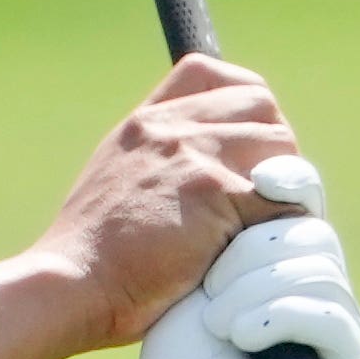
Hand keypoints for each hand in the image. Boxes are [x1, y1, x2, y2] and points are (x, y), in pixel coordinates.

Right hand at [30, 57, 304, 347]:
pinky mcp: (214, 191)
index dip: (247, 106)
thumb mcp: (117, 184)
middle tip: (264, 199)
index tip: (251, 146)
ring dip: (286, 189)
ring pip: (282, 149)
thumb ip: (161, 164)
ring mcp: (193, 154)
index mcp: (146, 123)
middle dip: (277, 151)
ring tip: (261, 226)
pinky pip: (281, 199)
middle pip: (263, 107)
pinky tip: (258, 249)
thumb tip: (218, 172)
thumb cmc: (95, 257)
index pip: (214, 75)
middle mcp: (170, 127)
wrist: (73, 284)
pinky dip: (282, 226)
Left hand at [113, 159, 359, 358]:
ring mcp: (343, 329)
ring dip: (258, 292)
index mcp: (284, 267)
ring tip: (219, 325)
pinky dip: (282, 318)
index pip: (305, 205)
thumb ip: (229, 240)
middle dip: (253, 254)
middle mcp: (322, 292)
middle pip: (311, 235)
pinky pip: (330, 316)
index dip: (290, 182)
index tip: (258, 178)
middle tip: (210, 292)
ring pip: (319, 271)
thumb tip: (254, 181)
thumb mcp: (196, 291)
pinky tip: (242, 336)